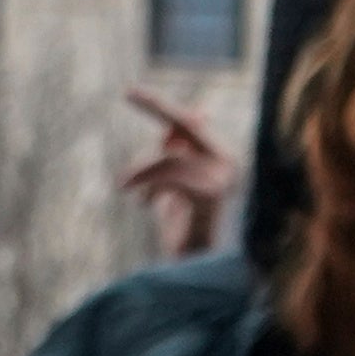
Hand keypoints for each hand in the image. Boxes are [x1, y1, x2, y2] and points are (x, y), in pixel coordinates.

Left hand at [124, 89, 241, 261]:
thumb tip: (191, 114)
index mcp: (223, 158)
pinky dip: (148, 187)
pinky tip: (142, 203)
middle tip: (128, 91)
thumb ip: (180, 151)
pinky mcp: (208, 193)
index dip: (162, 105)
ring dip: (140, 170)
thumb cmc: (184, 225)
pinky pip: (168, 174)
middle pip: (184, 124)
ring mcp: (221, 178)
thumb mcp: (177, 181)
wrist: (196, 264)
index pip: (190, 122)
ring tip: (125, 187)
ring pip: (168, 155)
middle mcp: (228, 163)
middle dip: (157, 106)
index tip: (132, 91)